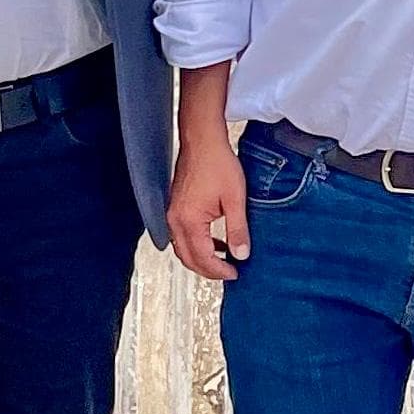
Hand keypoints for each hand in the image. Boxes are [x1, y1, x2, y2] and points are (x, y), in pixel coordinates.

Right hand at [167, 131, 248, 283]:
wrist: (203, 140)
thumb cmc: (217, 163)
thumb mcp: (235, 199)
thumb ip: (237, 229)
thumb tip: (241, 254)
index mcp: (188, 221)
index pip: (202, 258)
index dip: (219, 270)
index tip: (235, 273)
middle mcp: (175, 220)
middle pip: (188, 258)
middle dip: (208, 269)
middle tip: (228, 272)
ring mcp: (172, 213)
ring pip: (182, 248)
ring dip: (201, 257)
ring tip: (223, 259)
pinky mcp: (174, 207)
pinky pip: (181, 235)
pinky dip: (196, 244)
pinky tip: (214, 240)